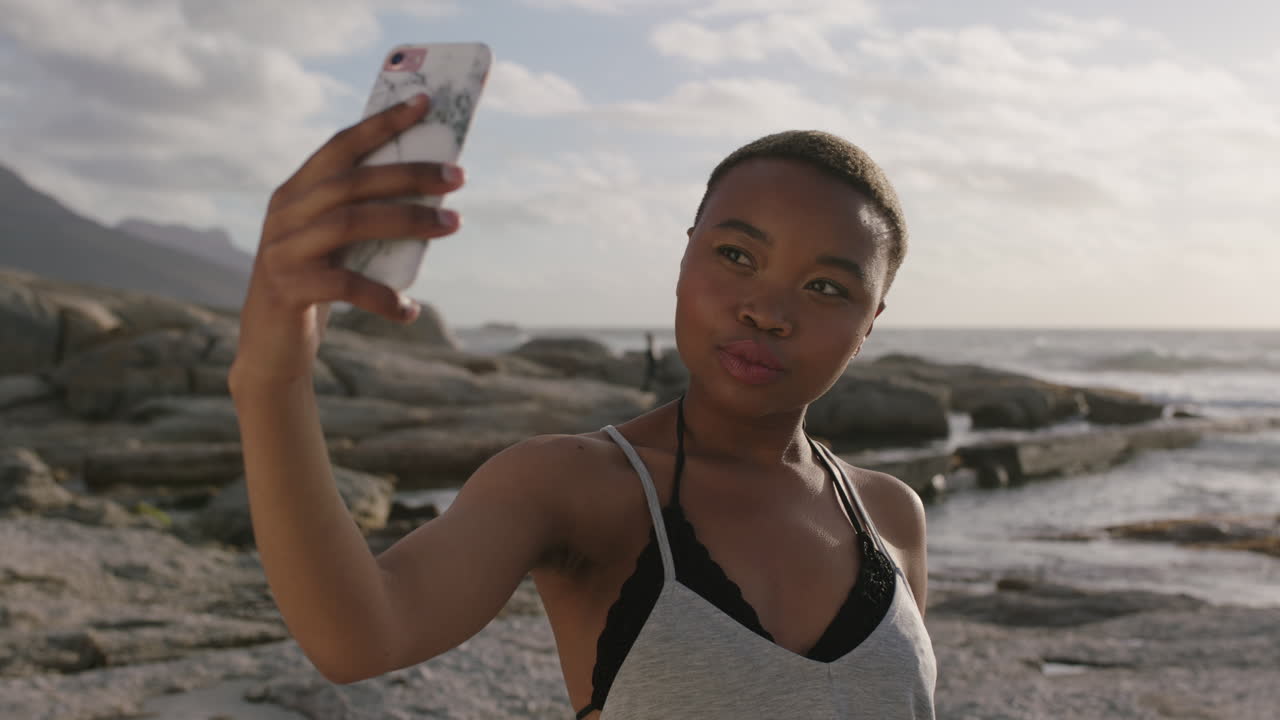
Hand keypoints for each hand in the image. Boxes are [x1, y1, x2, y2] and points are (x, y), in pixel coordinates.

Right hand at [230, 94, 464, 386]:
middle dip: (409, 174)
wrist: (271, 346)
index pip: (341, 146)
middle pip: (352, 182)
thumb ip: (363, 214)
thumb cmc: (317, 286)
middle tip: (457, 176)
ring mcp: (282, 250)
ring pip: (350, 223)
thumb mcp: (336, 244)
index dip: (381, 123)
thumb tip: (433, 187)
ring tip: (452, 223)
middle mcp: (284, 213)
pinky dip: (383, 296)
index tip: (425, 104)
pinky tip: (410, 310)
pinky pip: (345, 285)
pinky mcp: (288, 289)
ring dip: (408, 220)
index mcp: (295, 192)